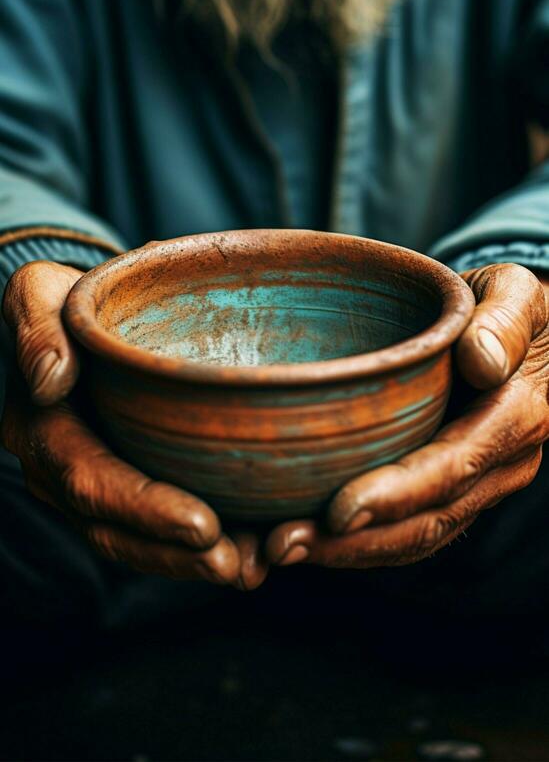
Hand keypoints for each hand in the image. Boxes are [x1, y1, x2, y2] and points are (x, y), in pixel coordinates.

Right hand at [2, 260, 266, 586]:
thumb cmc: (64, 300)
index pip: (89, 479)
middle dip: (175, 555)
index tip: (202, 524)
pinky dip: (204, 545)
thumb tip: (50, 381)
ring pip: (141, 542)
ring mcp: (97, 485)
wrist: (81, 315)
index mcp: (42, 431)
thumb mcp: (38, 294)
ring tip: (253, 568)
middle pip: (116, 530)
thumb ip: (38, 328)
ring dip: (194, 563)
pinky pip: (160, 527)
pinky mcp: (132, 484)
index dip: (143, 508)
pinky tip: (255, 549)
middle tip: (237, 564)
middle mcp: (64, 472)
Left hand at [265, 263, 548, 569]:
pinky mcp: (450, 491)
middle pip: (425, 520)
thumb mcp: (515, 293)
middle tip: (278, 544)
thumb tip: (481, 360)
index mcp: (515, 417)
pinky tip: (303, 538)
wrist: (522, 332)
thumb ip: (504, 321)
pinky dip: (356, 544)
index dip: (396, 495)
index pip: (452, 467)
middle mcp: (500, 465)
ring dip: (345, 553)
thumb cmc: (507, 305)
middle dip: (353, 542)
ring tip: (273, 550)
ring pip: (413, 538)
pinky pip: (407, 531)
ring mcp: (477, 486)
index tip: (337, 512)